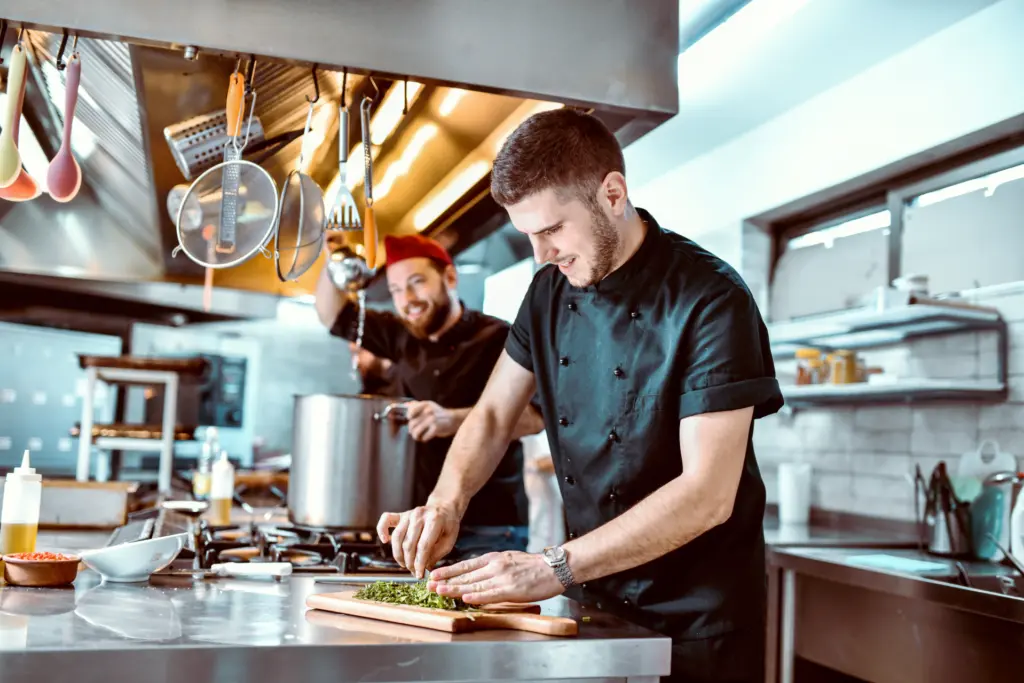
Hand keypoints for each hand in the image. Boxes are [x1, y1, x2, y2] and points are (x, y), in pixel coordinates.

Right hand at [377, 503, 460, 577]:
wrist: (443, 508)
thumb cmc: (447, 526)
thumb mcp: (449, 540)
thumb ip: (437, 554)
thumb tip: (423, 568)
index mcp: (434, 520)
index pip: (423, 546)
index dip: (420, 563)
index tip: (419, 575)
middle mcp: (419, 515)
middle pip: (409, 543)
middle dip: (410, 562)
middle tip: (413, 572)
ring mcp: (408, 513)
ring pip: (397, 537)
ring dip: (398, 555)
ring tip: (405, 564)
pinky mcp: (401, 515)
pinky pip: (386, 519)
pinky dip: (381, 530)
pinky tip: (385, 540)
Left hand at [405, 400, 457, 440]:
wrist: (453, 419)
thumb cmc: (438, 414)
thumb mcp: (429, 406)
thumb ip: (417, 405)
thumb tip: (405, 405)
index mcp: (426, 404)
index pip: (410, 411)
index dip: (409, 418)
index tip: (411, 420)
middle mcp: (429, 411)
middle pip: (412, 423)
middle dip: (411, 430)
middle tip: (413, 432)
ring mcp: (433, 419)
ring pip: (416, 431)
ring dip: (416, 436)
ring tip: (418, 436)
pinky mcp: (436, 428)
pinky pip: (424, 437)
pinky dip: (423, 439)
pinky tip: (425, 437)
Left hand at [427, 551, 564, 604]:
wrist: (555, 567)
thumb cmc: (534, 566)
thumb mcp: (509, 560)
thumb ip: (493, 567)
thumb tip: (477, 575)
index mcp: (494, 558)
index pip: (466, 565)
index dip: (449, 570)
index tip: (434, 574)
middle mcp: (495, 566)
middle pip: (466, 575)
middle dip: (446, 580)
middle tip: (428, 584)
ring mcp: (503, 577)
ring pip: (474, 584)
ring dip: (455, 588)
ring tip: (440, 591)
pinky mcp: (512, 589)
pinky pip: (490, 594)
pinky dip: (477, 596)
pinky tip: (465, 599)